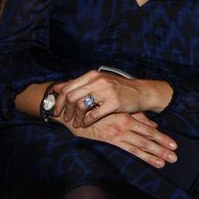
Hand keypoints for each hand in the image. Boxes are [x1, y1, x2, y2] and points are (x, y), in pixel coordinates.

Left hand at [54, 70, 172, 125]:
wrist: (141, 92)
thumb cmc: (118, 88)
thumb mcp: (98, 82)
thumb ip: (78, 84)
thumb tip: (56, 88)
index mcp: (92, 75)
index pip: (68, 87)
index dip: (59, 100)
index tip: (57, 110)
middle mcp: (98, 81)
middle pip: (71, 96)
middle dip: (65, 110)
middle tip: (65, 118)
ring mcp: (107, 91)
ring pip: (81, 105)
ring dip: (76, 117)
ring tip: (76, 123)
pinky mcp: (114, 103)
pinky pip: (94, 114)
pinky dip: (87, 121)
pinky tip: (86, 123)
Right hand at [60, 111, 177, 167]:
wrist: (75, 110)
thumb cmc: (97, 109)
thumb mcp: (118, 110)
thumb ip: (136, 117)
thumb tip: (153, 124)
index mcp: (128, 117)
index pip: (149, 129)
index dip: (162, 138)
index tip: (174, 145)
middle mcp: (126, 125)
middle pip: (148, 138)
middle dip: (162, 147)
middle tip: (175, 156)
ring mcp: (119, 134)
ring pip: (142, 145)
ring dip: (156, 153)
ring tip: (168, 161)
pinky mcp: (110, 139)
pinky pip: (130, 149)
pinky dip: (143, 156)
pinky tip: (154, 162)